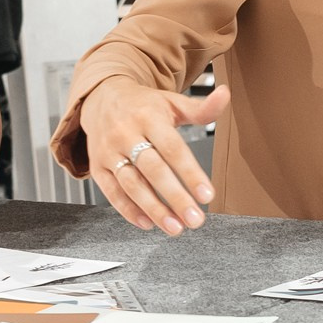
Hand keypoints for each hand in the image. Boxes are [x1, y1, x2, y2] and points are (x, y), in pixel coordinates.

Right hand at [82, 80, 230, 236]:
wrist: (101, 99)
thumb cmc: (144, 106)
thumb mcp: (172, 102)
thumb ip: (200, 108)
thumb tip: (225, 94)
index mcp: (148, 117)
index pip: (173, 148)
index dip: (190, 173)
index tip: (207, 195)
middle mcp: (126, 134)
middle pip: (152, 170)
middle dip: (175, 197)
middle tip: (195, 219)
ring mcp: (109, 152)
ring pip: (131, 184)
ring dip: (154, 209)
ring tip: (176, 227)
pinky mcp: (97, 167)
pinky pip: (111, 192)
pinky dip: (129, 210)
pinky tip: (148, 223)